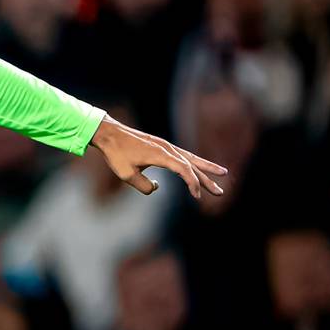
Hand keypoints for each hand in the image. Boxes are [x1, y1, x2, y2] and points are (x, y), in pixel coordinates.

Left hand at [90, 115, 227, 198]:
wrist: (107, 133)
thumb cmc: (115, 154)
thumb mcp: (127, 175)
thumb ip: (145, 187)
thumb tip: (157, 187)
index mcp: (161, 155)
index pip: (185, 170)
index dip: (194, 183)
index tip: (197, 196)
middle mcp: (166, 148)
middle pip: (193, 164)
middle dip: (208, 178)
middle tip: (221, 191)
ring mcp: (164, 145)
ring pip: (190, 157)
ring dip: (205, 167)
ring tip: (222, 173)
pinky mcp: (160, 145)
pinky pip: (181, 154)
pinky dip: (192, 161)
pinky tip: (197, 166)